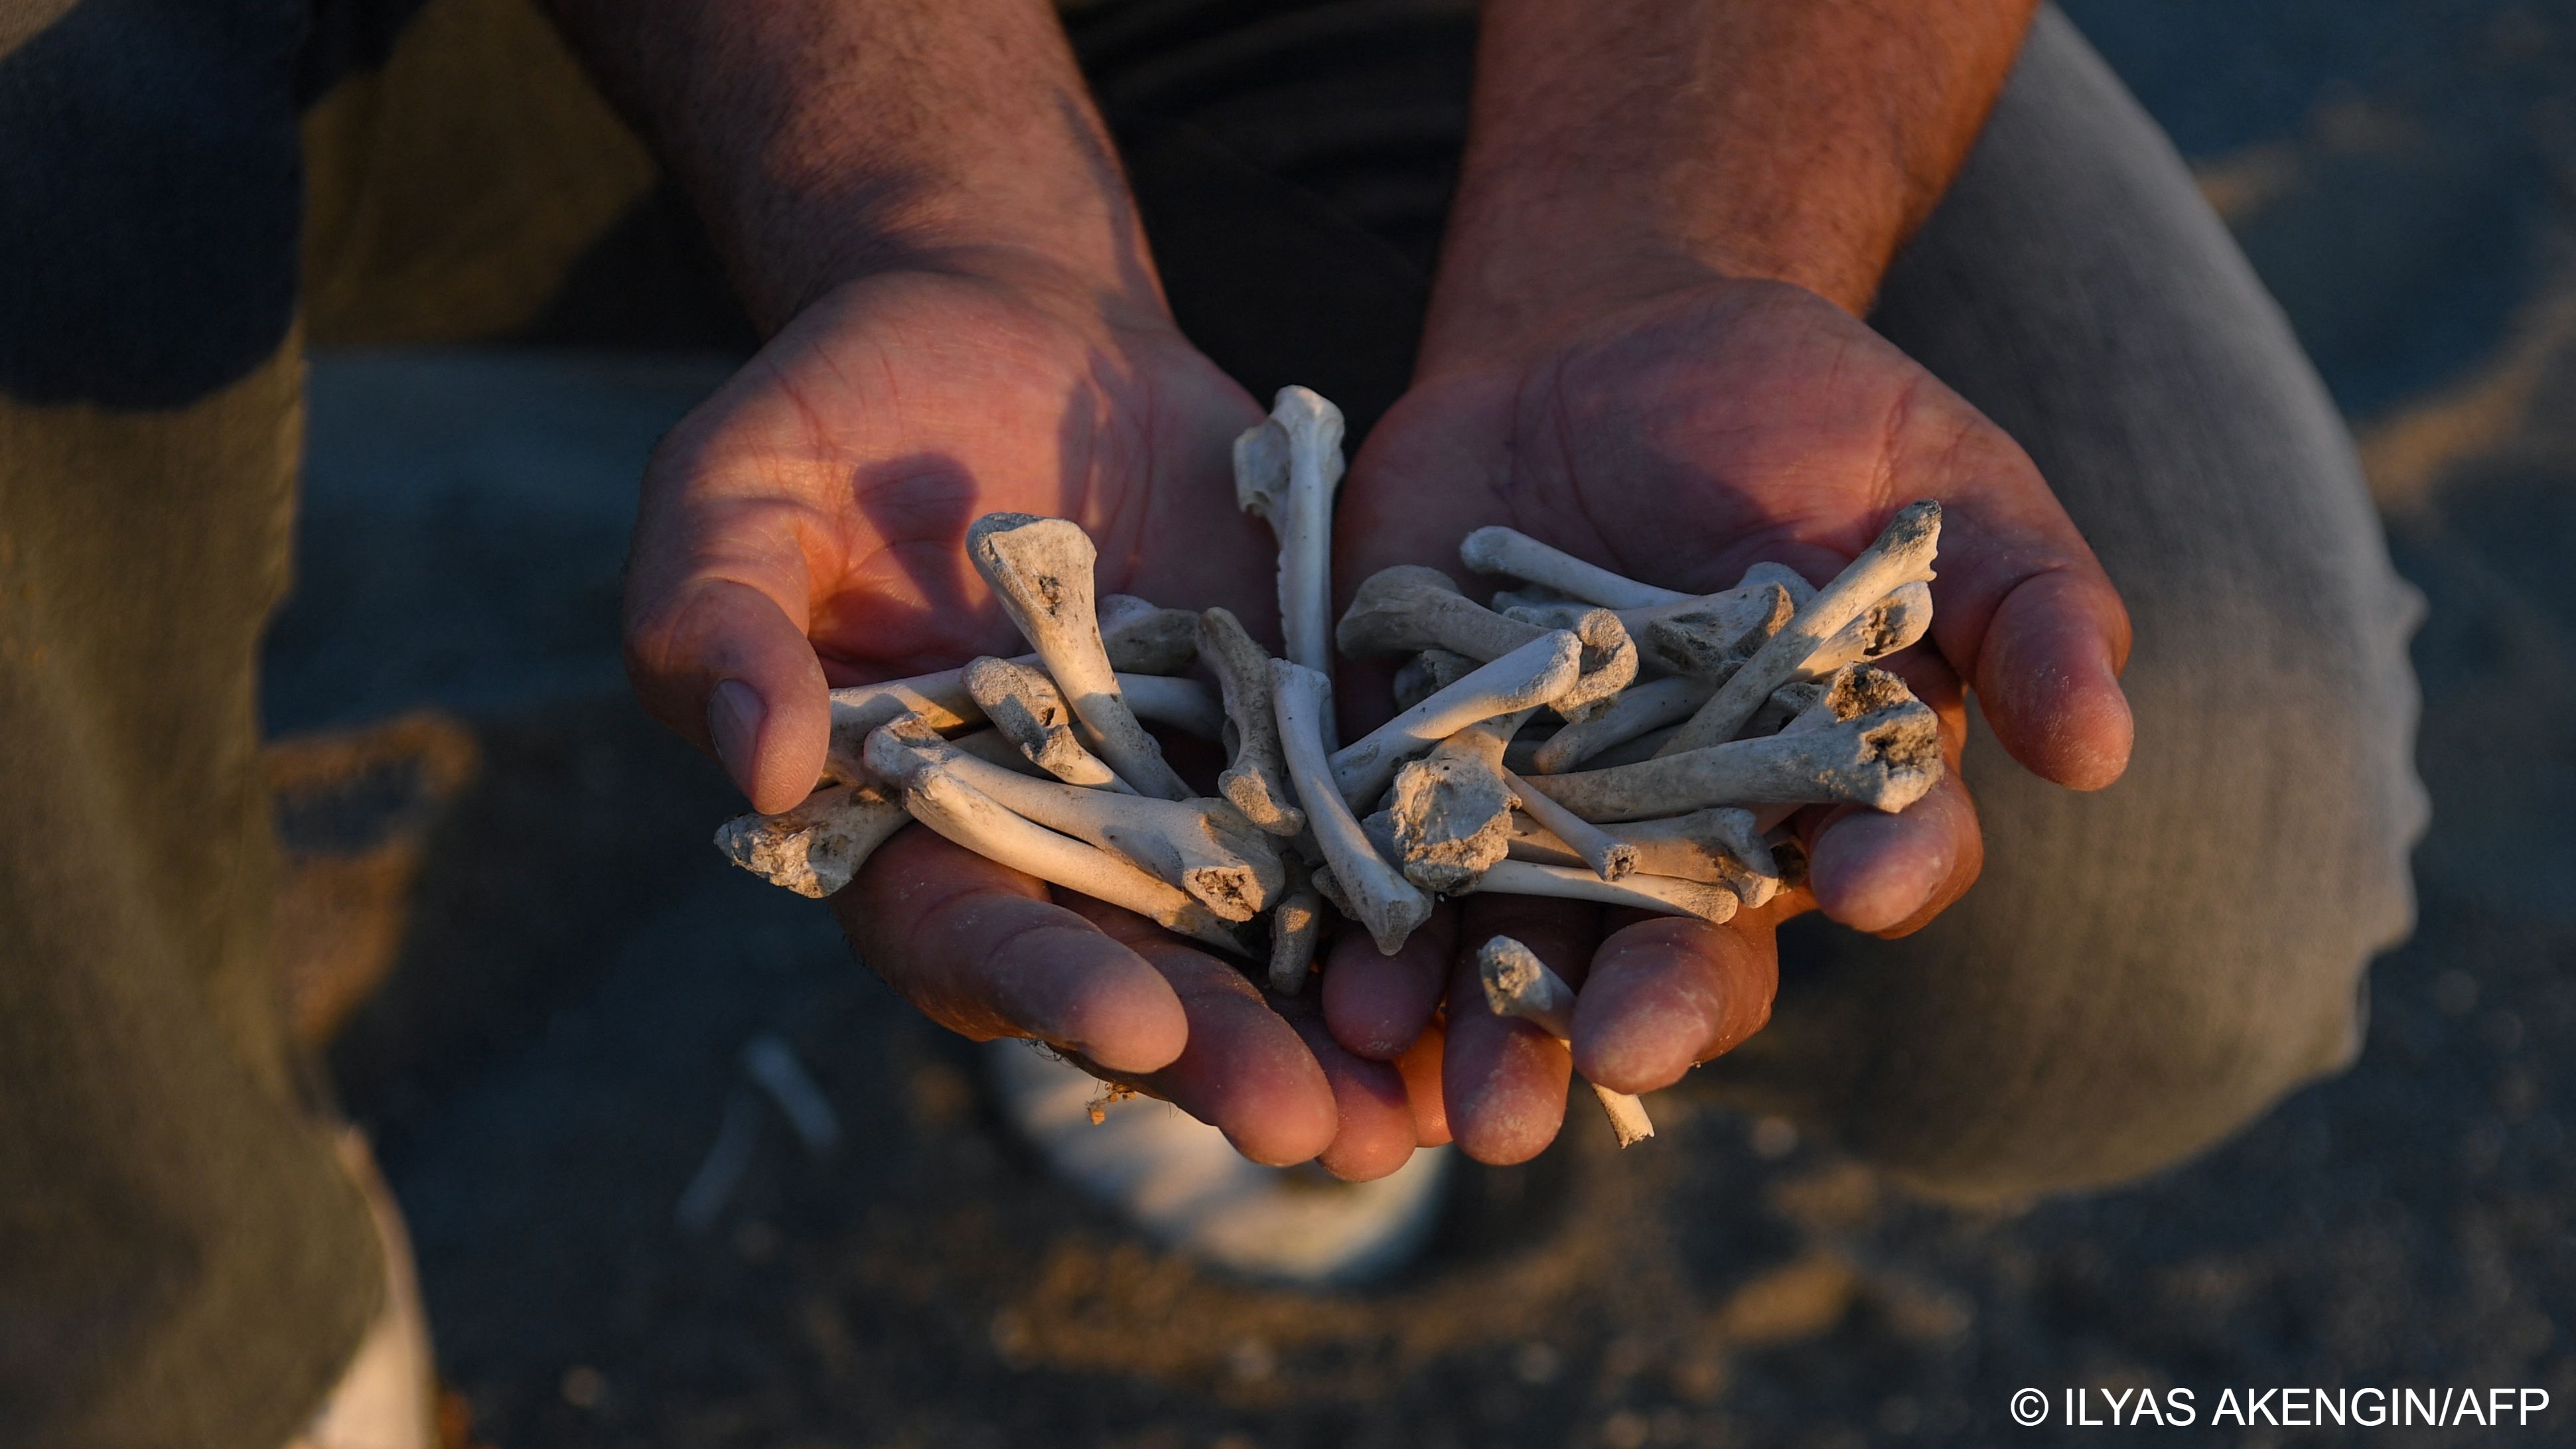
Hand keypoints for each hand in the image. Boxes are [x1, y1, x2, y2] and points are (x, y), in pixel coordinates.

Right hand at [623, 261, 1420, 1172]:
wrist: (1014, 324)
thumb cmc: (846, 408)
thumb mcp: (741, 489)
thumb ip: (715, 621)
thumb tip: (762, 765)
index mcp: (910, 826)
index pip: (969, 933)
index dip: (1047, 985)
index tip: (1137, 1022)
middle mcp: (1053, 845)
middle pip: (1139, 978)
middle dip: (1227, 1058)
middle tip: (1317, 1131)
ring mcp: (1183, 800)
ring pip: (1266, 945)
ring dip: (1343, 1035)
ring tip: (1430, 1112)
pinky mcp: (1292, 735)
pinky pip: (1362, 834)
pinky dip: (1421, 908)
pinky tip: (1499, 969)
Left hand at [1321, 277, 2133, 1161]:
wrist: (1596, 348)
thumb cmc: (1799, 413)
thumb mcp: (1933, 475)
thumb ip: (2023, 600)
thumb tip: (2106, 742)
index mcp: (1833, 784)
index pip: (1880, 851)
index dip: (1883, 868)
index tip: (1869, 882)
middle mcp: (1692, 836)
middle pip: (1687, 954)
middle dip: (1653, 1013)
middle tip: (1622, 1057)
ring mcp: (1547, 819)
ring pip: (1530, 956)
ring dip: (1496, 1035)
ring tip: (1468, 1103)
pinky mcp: (1419, 780)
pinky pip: (1391, 880)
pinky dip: (1366, 944)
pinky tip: (1343, 996)